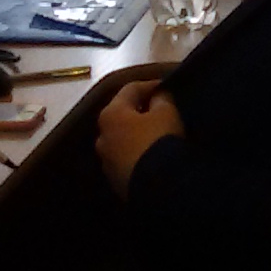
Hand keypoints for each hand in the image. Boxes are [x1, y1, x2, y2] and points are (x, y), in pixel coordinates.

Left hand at [95, 79, 185, 196]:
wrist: (155, 187)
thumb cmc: (159, 140)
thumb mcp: (167, 112)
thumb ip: (161, 98)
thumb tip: (157, 97)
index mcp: (111, 114)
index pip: (131, 89)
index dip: (151, 84)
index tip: (167, 85)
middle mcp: (102, 135)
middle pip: (122, 115)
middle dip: (141, 110)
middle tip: (162, 109)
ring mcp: (106, 160)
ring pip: (123, 139)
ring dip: (138, 133)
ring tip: (158, 134)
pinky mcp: (115, 180)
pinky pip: (127, 158)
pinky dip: (138, 152)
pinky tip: (153, 154)